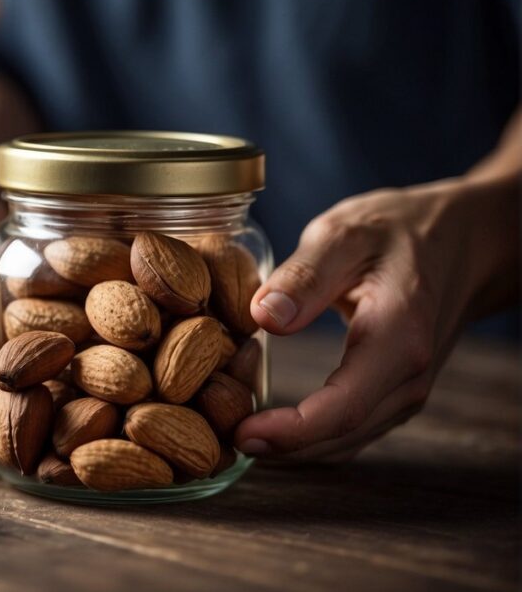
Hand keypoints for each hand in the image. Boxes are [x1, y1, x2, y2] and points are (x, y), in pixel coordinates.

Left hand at [234, 176, 514, 461]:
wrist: (459, 241)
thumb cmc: (396, 232)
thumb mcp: (345, 234)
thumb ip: (304, 276)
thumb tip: (264, 316)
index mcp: (397, 337)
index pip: (342, 407)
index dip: (290, 432)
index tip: (241, 435)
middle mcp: (408, 378)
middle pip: (339, 436)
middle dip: (278, 446)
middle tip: (216, 431)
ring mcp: (406, 392)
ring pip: (344, 441)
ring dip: (291, 445)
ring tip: (232, 425)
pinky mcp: (394, 395)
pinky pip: (349, 430)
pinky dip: (309, 435)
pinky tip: (267, 421)